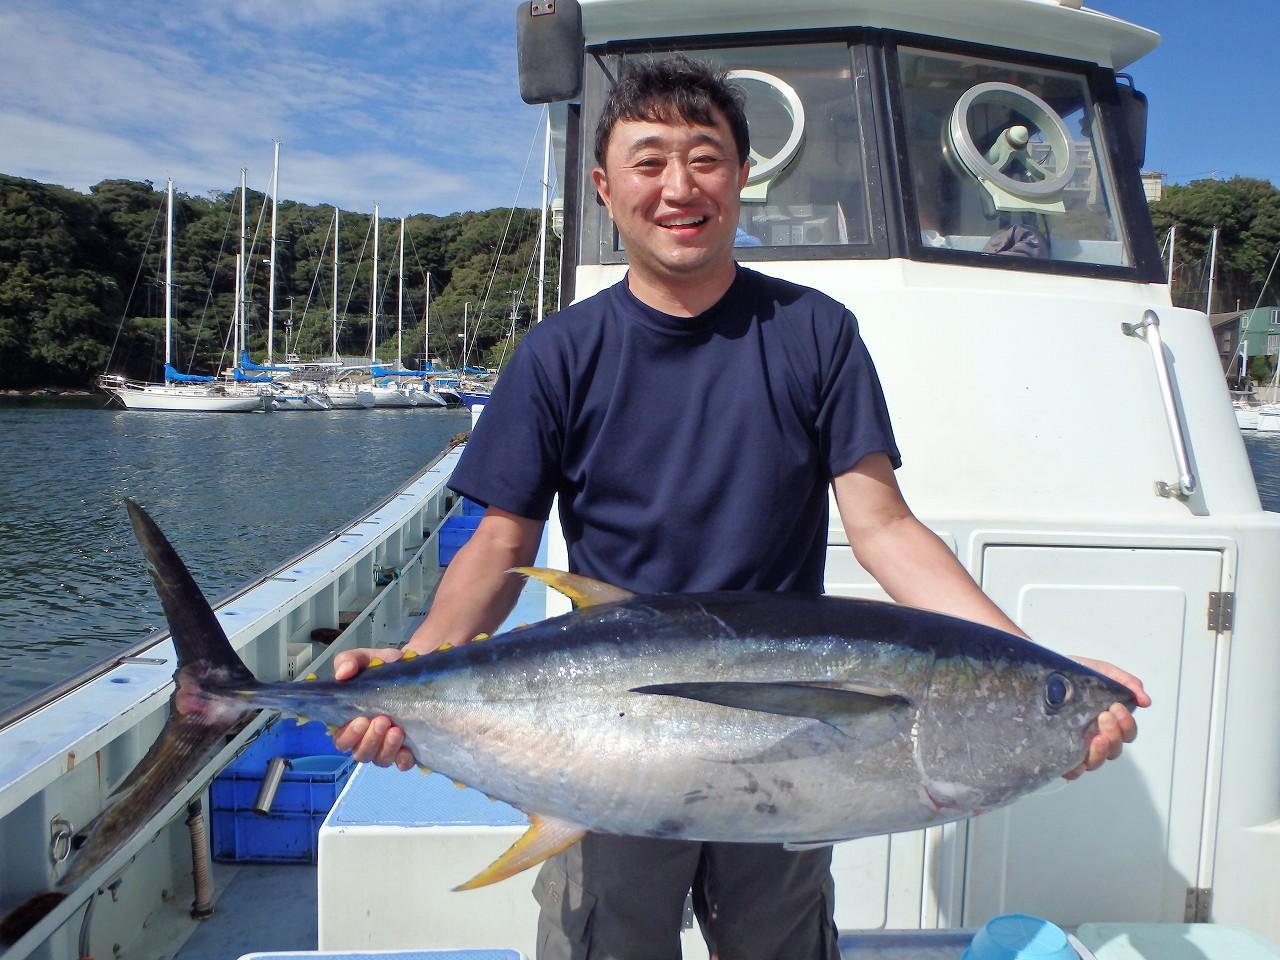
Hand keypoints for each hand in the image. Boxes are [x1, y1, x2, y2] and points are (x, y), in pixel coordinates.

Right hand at [331, 646, 416, 770]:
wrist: (423, 670)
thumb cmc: (390, 669)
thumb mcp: (371, 658)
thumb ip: (351, 660)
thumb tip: (342, 673)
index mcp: (354, 720)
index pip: (341, 738)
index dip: (348, 734)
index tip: (361, 719)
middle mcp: (369, 737)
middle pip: (360, 753)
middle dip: (369, 740)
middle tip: (382, 720)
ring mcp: (389, 746)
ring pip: (380, 760)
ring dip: (386, 748)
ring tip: (397, 729)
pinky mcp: (410, 750)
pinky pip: (403, 764)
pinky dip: (403, 760)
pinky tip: (407, 751)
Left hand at [1062, 656, 1150, 780]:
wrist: (1041, 671)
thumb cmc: (1072, 674)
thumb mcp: (1102, 672)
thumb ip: (1126, 682)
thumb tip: (1145, 700)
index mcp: (1107, 720)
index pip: (1127, 734)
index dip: (1127, 725)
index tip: (1117, 708)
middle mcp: (1094, 735)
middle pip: (1114, 750)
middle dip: (1115, 735)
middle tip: (1105, 715)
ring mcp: (1077, 745)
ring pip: (1096, 762)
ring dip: (1100, 751)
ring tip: (1095, 736)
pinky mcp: (1059, 752)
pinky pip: (1071, 771)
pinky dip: (1076, 769)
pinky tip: (1076, 758)